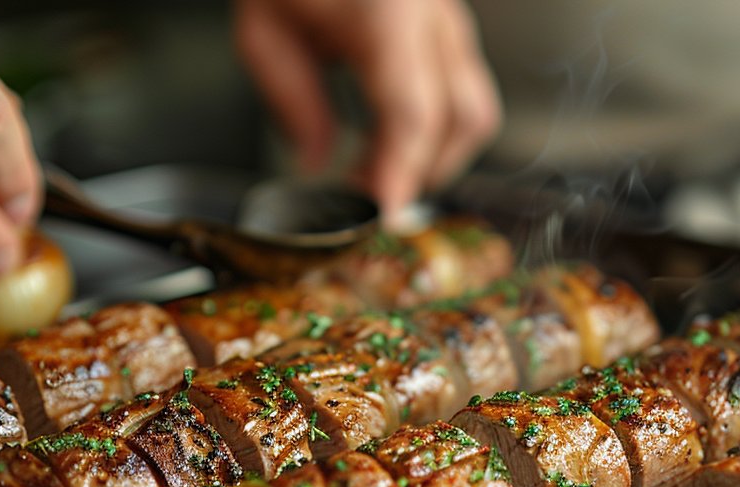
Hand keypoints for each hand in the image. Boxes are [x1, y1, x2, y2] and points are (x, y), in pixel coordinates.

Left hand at [235, 0, 501, 218]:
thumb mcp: (264, 28)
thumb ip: (294, 102)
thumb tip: (319, 162)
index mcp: (389, 12)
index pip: (412, 113)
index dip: (400, 174)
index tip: (379, 214)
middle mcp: (433, 13)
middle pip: (459, 119)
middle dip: (418, 173)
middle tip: (366, 200)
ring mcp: (448, 15)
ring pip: (474, 108)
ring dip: (436, 155)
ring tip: (379, 173)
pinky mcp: (446, 23)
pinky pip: (464, 88)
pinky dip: (436, 128)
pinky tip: (391, 141)